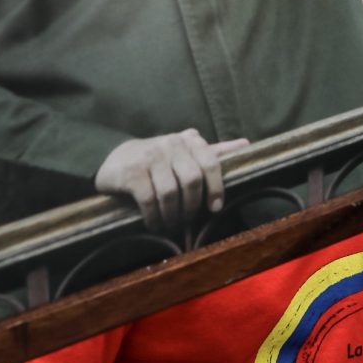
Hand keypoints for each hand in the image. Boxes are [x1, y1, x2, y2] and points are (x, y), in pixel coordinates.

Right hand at [95, 130, 248, 230]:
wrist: (116, 158)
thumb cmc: (159, 160)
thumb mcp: (186, 152)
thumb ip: (214, 151)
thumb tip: (246, 144)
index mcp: (189, 139)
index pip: (211, 162)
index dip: (216, 187)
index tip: (215, 208)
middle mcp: (171, 143)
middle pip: (192, 179)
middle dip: (192, 205)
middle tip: (187, 219)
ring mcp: (150, 156)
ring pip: (170, 192)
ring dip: (172, 215)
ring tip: (171, 223)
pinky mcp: (132, 171)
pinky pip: (149, 199)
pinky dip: (154, 217)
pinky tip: (154, 223)